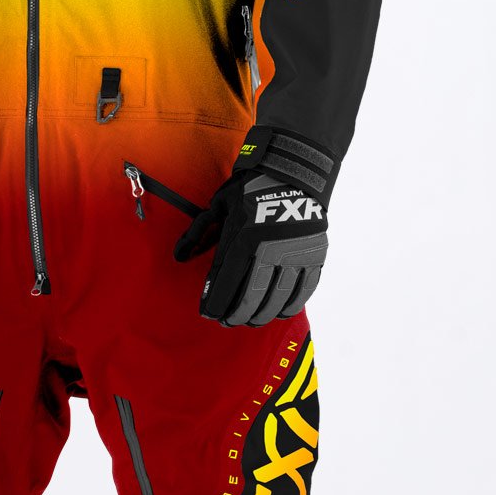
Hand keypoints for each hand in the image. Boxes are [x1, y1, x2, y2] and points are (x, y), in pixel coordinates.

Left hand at [173, 129, 333, 325]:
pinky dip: (289, 305)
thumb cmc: (250, 189)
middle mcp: (270, 249)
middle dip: (237, 315)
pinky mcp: (314, 255)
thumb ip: (199, 232)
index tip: (209, 314)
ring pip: (277, 298)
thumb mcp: (220, 205)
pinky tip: (278, 312)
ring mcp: (295, 254)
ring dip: (261, 315)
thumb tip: (180, 256)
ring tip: (250, 321)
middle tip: (228, 322)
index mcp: (244, 237)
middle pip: (251, 297)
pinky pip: (303, 290)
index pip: (226, 281)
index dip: (216, 303)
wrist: (293, 172)